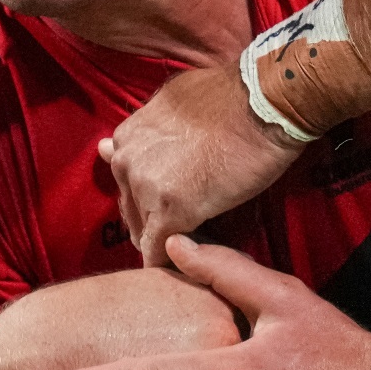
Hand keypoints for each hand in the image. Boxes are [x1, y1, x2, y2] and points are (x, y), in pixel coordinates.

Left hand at [102, 63, 303, 266]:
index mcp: (128, 137)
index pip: (129, 184)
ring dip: (167, 243)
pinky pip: (159, 251)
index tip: (175, 208)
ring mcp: (147, 186)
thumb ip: (142, 133)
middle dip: (155, 223)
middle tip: (188, 232)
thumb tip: (105, 147)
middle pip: (134, 210)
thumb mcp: (172, 103)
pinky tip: (185, 273)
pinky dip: (168, 265)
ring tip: (192, 252)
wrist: (265, 100)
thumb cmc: (232, 96)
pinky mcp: (173, 210)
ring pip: (146, 233)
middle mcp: (127, 161)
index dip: (151, 199)